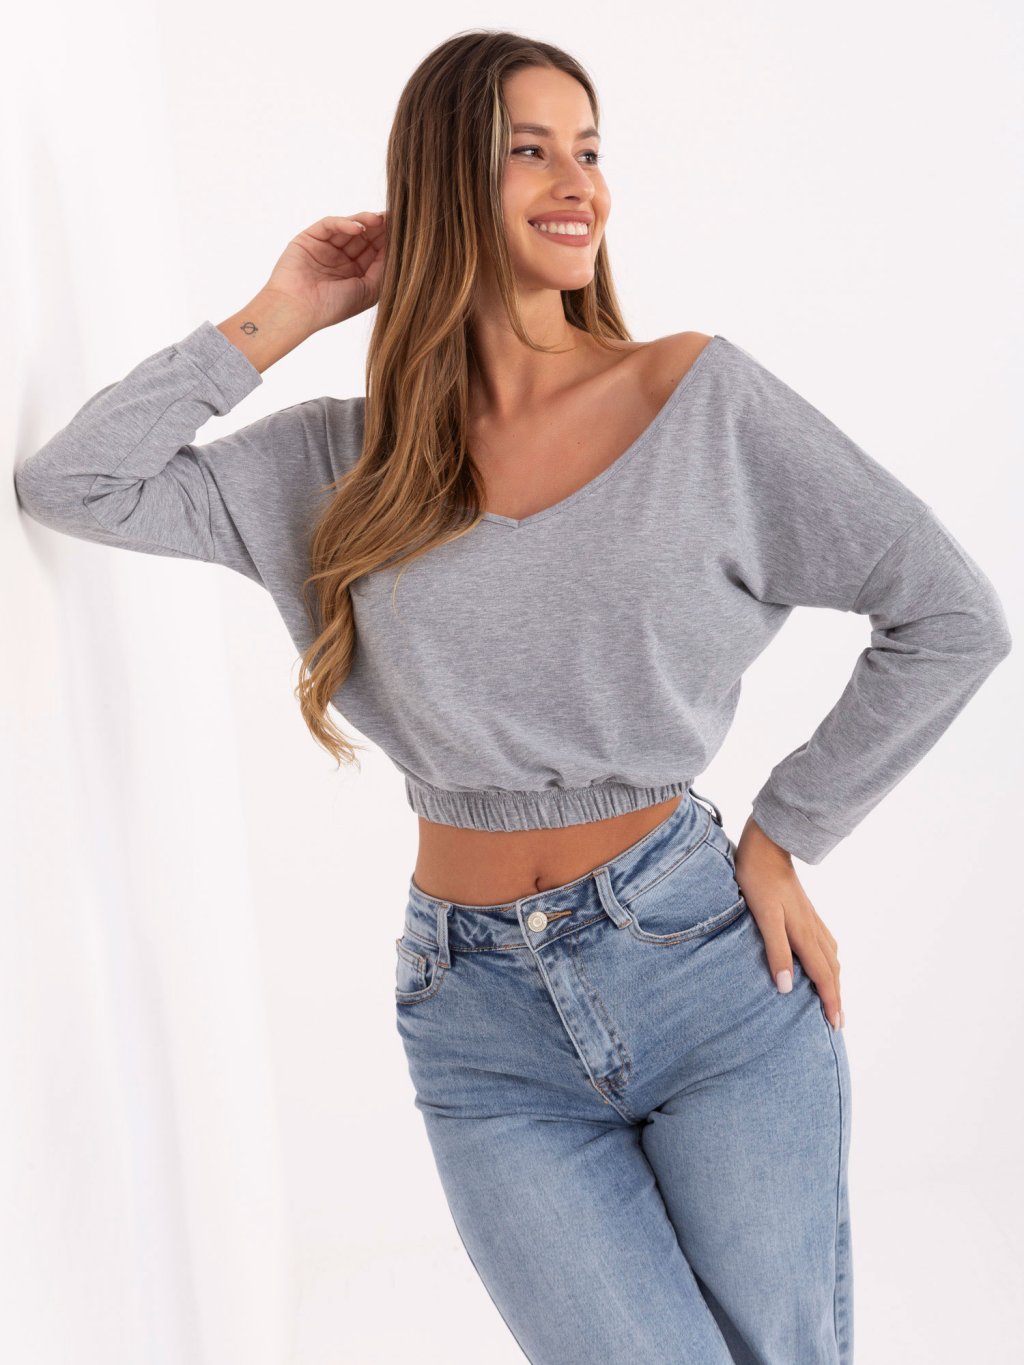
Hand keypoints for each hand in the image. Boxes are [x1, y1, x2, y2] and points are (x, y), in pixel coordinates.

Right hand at [260, 211, 387, 332]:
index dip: (389, 242)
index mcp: (355, 274)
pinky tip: (359, 228)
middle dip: (380, 228)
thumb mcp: (368, 291)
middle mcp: (341, 259)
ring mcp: (326, 247)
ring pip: (349, 227)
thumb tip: (399, 249)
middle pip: (365, 237)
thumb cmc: (332, 307)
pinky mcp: (310, 237)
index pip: (375, 252)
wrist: (298, 310)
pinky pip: (330, 225)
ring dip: (366, 222)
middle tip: (397, 218)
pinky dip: (345, 223)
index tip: (405, 232)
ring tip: (381, 219)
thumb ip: (384, 270)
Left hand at [734, 816, 843, 1030]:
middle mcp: (812, 928)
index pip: (823, 975)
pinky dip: (828, 961)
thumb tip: (787, 987)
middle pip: (831, 969)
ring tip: (834, 997)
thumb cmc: (759, 879)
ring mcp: (810, 918)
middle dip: (836, 996)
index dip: (830, 1001)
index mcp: (804, 933)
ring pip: (830, 956)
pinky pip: (824, 943)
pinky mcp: (805, 911)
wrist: (766, 845)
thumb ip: (776, 950)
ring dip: (834, 980)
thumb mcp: (763, 916)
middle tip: (839, 1022)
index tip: (836, 1024)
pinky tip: (822, 960)